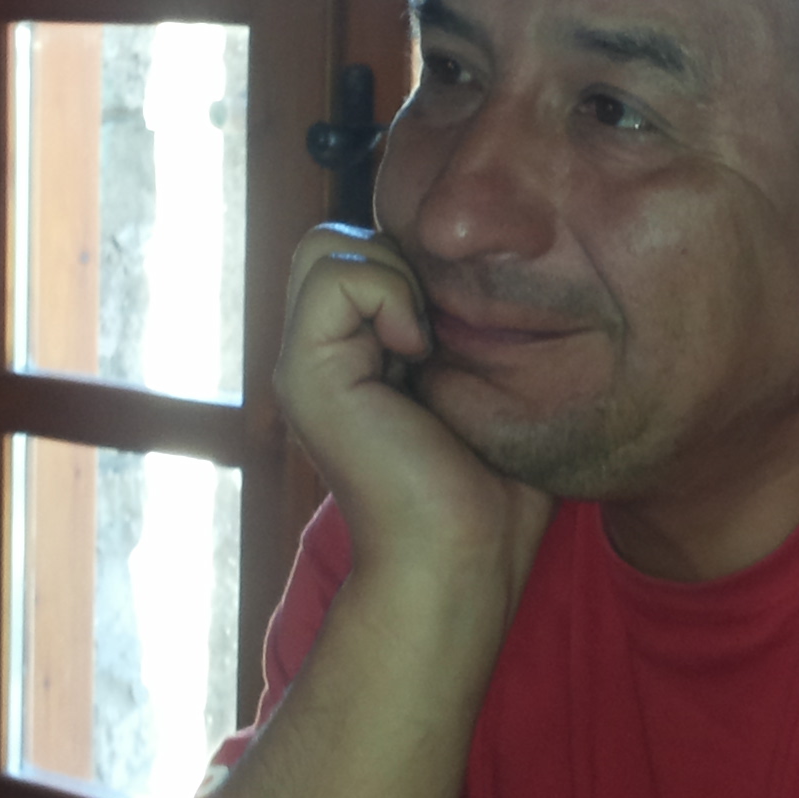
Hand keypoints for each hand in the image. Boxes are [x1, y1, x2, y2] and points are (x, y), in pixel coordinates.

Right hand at [276, 224, 550, 596]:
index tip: (455, 331)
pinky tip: (415, 351)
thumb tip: (487, 269)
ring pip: (324, 245)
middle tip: (435, 330)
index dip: (414, 265)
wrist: (463, 557)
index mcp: (354, 357)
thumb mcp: (486, 386)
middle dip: (395, 258)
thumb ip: (466, 328)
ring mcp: (305, 364)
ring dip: (393, 274)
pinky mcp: (305, 373)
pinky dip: (387, 293)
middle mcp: (320, 356)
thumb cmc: (493, 490)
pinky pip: (334, 273)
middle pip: (331, 240)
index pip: (360, 252)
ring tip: (424, 343)